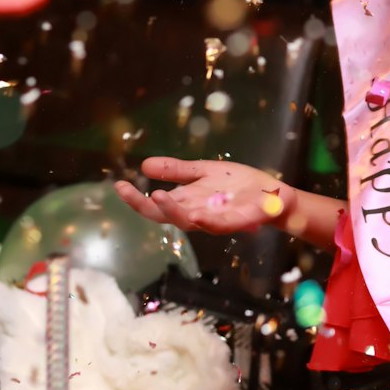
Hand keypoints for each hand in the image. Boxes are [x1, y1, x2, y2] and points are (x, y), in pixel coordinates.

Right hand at [114, 157, 293, 234]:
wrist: (271, 193)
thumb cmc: (236, 184)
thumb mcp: (202, 171)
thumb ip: (176, 170)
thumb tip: (144, 165)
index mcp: (187, 202)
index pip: (155, 206)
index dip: (135, 198)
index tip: (118, 185)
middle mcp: (196, 214)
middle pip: (166, 216)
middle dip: (148, 206)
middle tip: (132, 192)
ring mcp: (215, 220)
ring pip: (190, 222)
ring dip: (174, 211)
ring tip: (158, 196)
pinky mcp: (238, 221)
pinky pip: (220, 224)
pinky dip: (208, 221)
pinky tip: (196, 214)